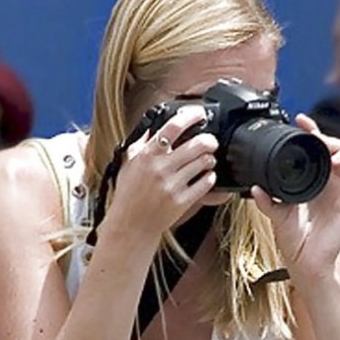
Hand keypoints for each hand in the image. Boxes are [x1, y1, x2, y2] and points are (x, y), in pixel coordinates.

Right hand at [107, 105, 218, 238]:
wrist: (131, 225)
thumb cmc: (129, 195)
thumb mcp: (129, 164)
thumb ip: (142, 144)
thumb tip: (152, 127)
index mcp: (147, 155)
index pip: (173, 127)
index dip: (191, 116)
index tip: (200, 114)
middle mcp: (160, 168)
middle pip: (197, 144)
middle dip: (209, 140)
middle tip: (210, 141)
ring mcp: (172, 185)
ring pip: (204, 163)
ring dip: (209, 159)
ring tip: (207, 160)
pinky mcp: (182, 201)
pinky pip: (206, 184)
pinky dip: (209, 178)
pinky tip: (206, 177)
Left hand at [251, 113, 339, 281]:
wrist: (304, 262)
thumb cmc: (294, 240)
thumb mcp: (277, 216)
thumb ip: (267, 201)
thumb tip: (254, 188)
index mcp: (315, 180)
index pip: (318, 149)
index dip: (313, 132)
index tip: (301, 121)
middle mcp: (332, 184)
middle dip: (334, 141)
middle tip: (321, 143)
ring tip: (336, 157)